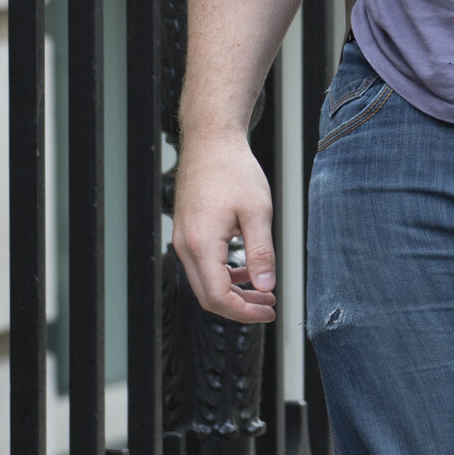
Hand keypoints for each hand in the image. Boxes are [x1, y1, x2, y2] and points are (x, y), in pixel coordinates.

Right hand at [172, 131, 278, 324]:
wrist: (211, 142)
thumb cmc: (234, 170)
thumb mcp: (257, 212)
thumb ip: (261, 252)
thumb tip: (265, 286)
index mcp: (202, 245)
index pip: (218, 297)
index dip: (244, 312)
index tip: (268, 311)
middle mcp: (186, 246)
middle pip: (208, 296)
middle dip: (240, 307)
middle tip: (269, 306)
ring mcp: (184, 240)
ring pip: (205, 281)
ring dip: (233, 291)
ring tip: (264, 292)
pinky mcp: (188, 232)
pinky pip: (203, 265)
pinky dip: (224, 274)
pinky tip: (246, 270)